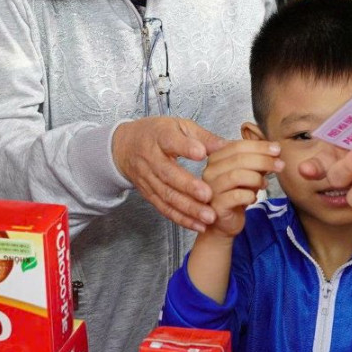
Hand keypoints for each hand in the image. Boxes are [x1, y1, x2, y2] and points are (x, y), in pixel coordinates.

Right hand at [112, 116, 224, 231]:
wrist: (124, 147)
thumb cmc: (158, 134)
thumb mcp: (179, 126)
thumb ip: (203, 136)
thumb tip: (227, 146)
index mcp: (160, 137)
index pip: (170, 141)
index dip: (185, 147)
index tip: (201, 153)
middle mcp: (151, 158)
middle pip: (168, 174)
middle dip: (188, 186)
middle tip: (208, 195)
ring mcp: (148, 178)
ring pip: (167, 195)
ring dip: (188, 208)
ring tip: (209, 216)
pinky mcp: (148, 194)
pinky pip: (164, 208)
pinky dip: (181, 219)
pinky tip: (199, 225)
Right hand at [201, 139, 282, 236]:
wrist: (226, 223)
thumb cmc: (237, 194)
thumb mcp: (249, 174)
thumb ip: (258, 161)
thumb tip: (275, 150)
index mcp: (216, 159)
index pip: (238, 146)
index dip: (259, 147)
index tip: (277, 149)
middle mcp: (209, 171)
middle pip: (238, 159)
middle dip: (263, 160)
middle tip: (280, 165)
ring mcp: (210, 189)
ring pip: (237, 176)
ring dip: (257, 178)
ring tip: (264, 185)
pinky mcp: (216, 206)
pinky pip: (237, 196)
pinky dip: (250, 195)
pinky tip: (253, 198)